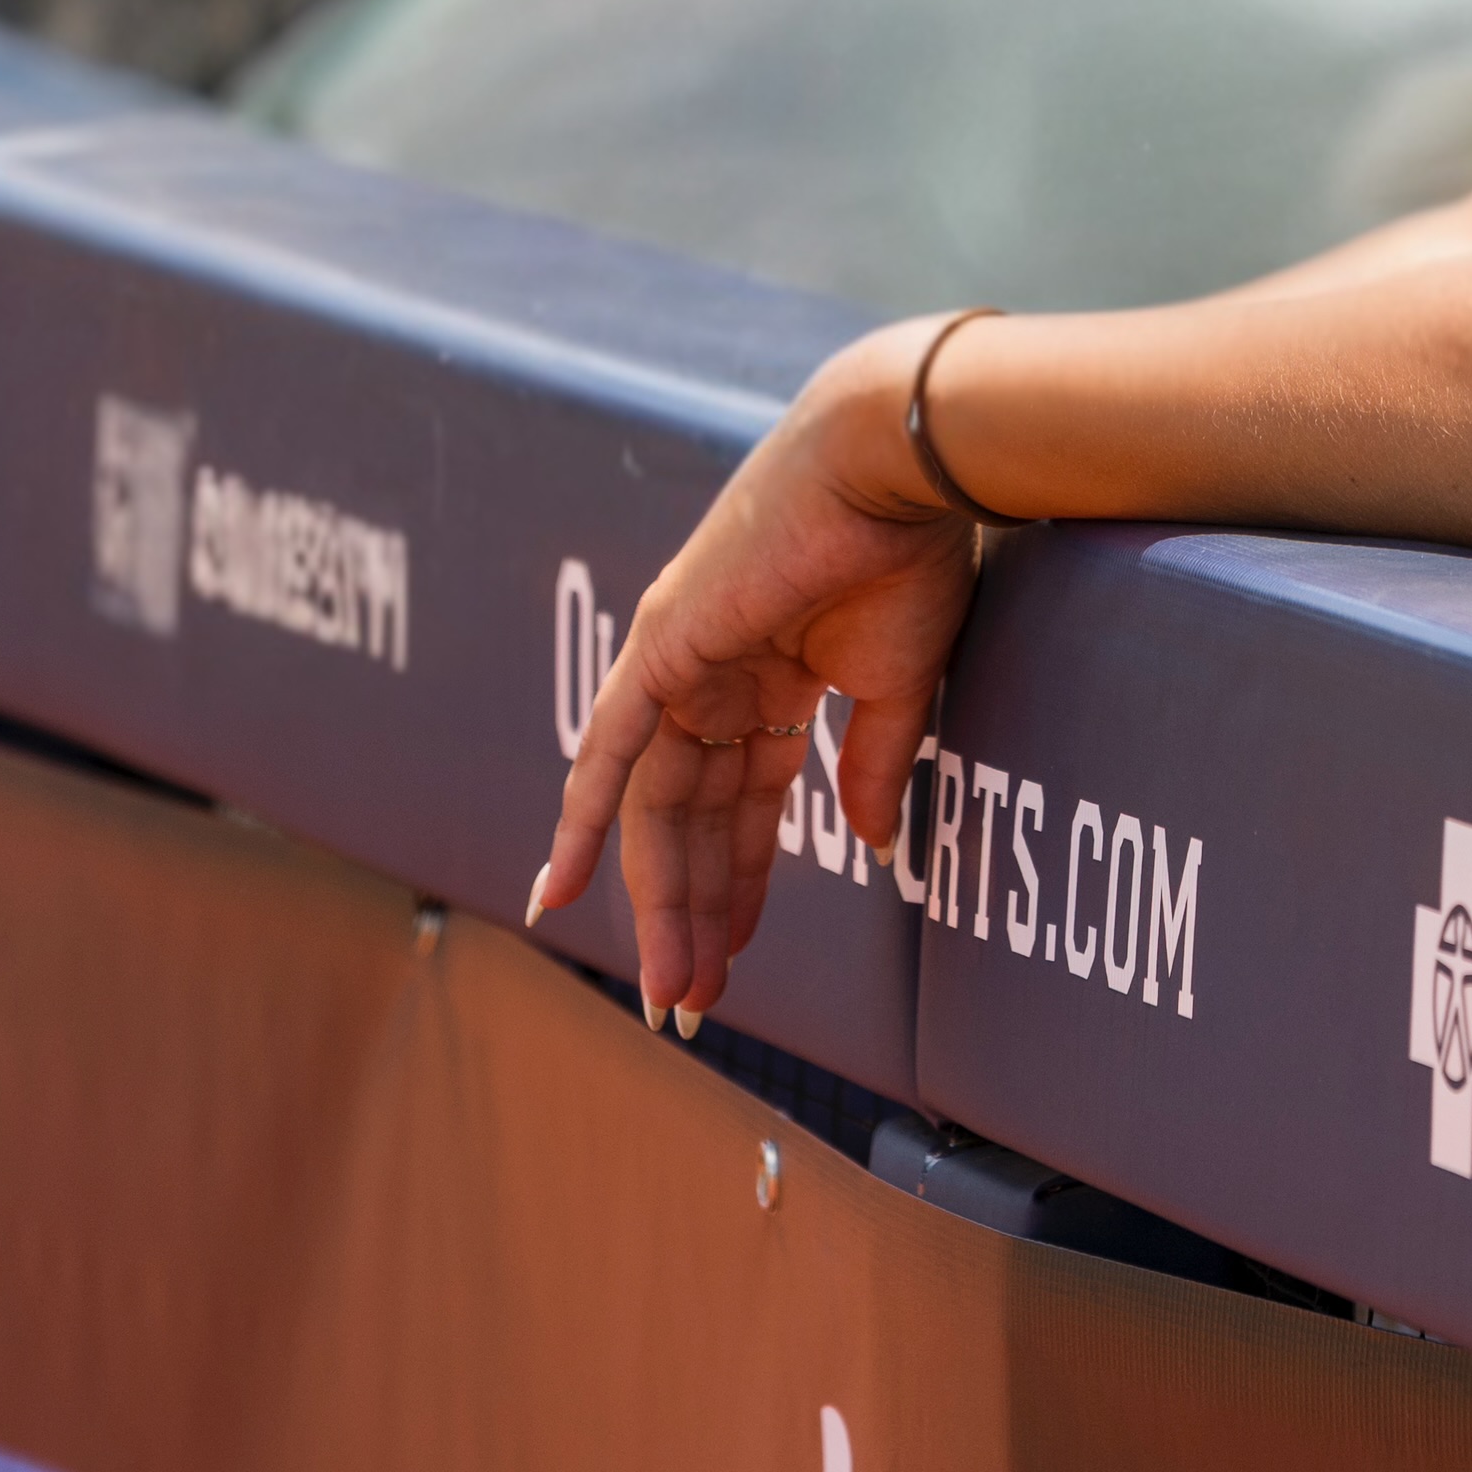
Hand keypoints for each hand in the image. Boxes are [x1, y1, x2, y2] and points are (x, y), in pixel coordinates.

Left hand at [529, 325, 987, 1020]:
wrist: (893, 470)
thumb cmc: (911, 555)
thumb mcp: (897, 685)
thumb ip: (870, 765)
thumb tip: (867, 847)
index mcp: (776, 679)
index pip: (746, 805)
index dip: (743, 884)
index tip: (736, 959)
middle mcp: (716, 676)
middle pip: (696, 821)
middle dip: (694, 914)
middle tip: (690, 1001)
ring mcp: (681, 662)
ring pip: (659, 808)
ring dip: (662, 901)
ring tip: (669, 987)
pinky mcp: (661, 647)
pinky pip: (610, 749)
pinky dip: (583, 819)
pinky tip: (561, 891)